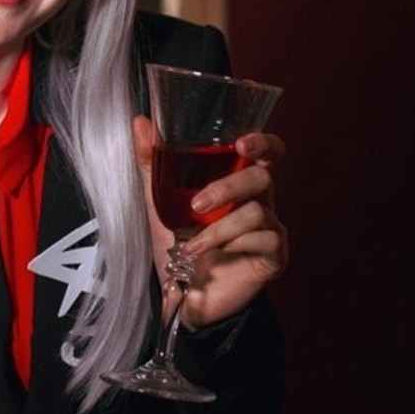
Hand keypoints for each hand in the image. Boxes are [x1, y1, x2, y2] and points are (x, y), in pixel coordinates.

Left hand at [133, 118, 288, 328]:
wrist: (182, 293)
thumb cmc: (177, 242)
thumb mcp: (158, 200)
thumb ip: (151, 162)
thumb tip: (140, 121)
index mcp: (238, 180)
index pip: (266, 152)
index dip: (262, 142)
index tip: (241, 143)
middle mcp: (258, 200)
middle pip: (263, 176)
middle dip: (229, 187)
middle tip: (197, 204)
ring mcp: (269, 227)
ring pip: (258, 211)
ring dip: (220, 228)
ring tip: (193, 242)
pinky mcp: (274, 255)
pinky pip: (265, 239)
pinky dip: (233, 245)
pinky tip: (215, 254)